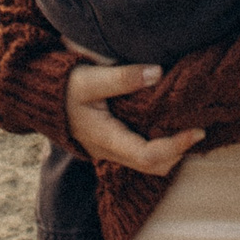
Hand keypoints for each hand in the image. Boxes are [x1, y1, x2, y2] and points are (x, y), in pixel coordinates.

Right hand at [65, 62, 203, 175]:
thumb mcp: (89, 78)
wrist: (41, 99)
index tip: (198, 130)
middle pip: (154, 166)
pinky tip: (170, 123)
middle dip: (179, 151)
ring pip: (150, 164)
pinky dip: (161, 144)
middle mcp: (111, 151)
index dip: (176, 146)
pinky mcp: (114, 144)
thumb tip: (158, 73)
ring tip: (188, 125)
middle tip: (199, 128)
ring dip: (172, 150)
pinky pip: (143, 153)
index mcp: (106, 139)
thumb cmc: (63, 87)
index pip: (148, 155)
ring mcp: (112, 151)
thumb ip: (123, 77)